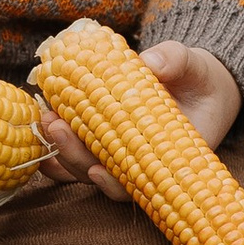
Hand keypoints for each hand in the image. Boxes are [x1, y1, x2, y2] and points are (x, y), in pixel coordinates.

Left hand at [35, 38, 240, 196]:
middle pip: (107, 179)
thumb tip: (151, 62)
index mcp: (174, 157)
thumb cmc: (201, 79)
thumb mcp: (196, 66)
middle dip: (77, 159)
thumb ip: (176, 61)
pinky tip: (42, 126)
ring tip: (47, 119)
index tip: (98, 170)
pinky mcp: (107, 143)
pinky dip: (58, 145)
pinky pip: (80, 152)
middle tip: (57, 126)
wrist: (198, 83)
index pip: (143, 182)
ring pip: (88, 169)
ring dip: (63, 151)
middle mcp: (146, 164)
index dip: (118, 183)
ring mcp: (124, 156)